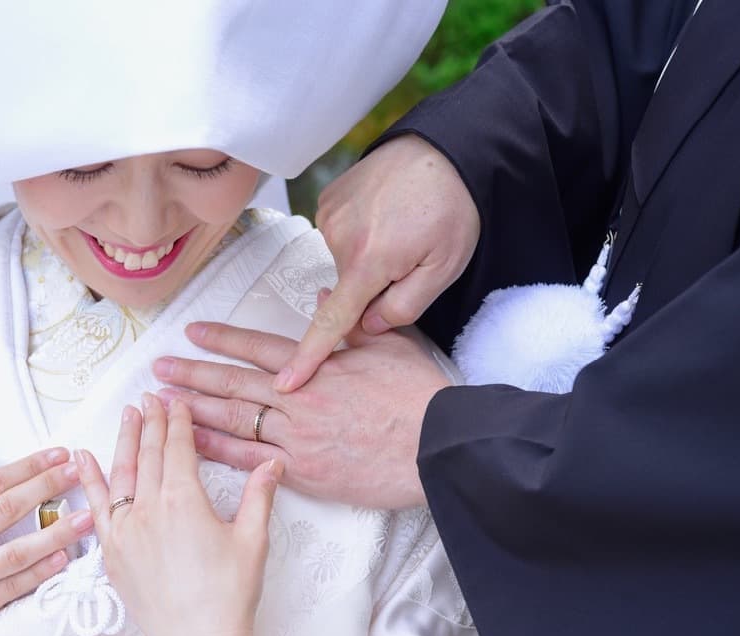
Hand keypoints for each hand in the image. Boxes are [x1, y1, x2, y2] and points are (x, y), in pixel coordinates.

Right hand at [0, 429, 92, 635]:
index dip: (29, 466)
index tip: (58, 453)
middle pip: (9, 510)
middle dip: (49, 487)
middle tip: (79, 471)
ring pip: (18, 552)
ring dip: (57, 532)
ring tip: (87, 515)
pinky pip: (12, 589)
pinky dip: (40, 572)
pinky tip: (64, 558)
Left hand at [76, 395, 274, 635]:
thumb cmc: (229, 597)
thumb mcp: (253, 541)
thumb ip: (259, 495)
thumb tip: (272, 461)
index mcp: (184, 500)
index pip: (179, 447)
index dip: (178, 421)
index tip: (176, 402)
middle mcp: (149, 508)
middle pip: (149, 453)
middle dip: (151, 422)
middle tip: (150, 397)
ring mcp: (125, 530)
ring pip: (122, 472)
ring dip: (124, 439)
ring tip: (126, 414)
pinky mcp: (112, 552)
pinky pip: (96, 507)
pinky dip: (89, 479)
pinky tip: (83, 457)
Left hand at [153, 318, 450, 508]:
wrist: (439, 446)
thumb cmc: (419, 396)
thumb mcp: (388, 344)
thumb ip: (348, 322)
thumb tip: (321, 296)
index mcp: (319, 365)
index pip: (258, 347)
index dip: (221, 339)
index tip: (192, 333)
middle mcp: (300, 398)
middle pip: (234, 383)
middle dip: (192, 375)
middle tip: (159, 370)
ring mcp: (298, 437)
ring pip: (234, 421)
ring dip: (194, 410)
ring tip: (162, 405)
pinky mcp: (304, 472)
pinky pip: (250, 461)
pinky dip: (218, 451)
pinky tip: (192, 445)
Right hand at [277, 133, 477, 391]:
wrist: (445, 149)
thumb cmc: (452, 206)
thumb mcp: (444, 268)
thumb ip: (404, 307)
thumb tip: (368, 325)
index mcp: (369, 261)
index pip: (332, 322)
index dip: (309, 356)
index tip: (287, 382)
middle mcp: (339, 237)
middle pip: (346, 289)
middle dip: (373, 287)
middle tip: (410, 258)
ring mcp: (329, 214)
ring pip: (344, 262)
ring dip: (368, 259)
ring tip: (400, 230)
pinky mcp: (327, 199)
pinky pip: (339, 234)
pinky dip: (360, 235)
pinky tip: (385, 216)